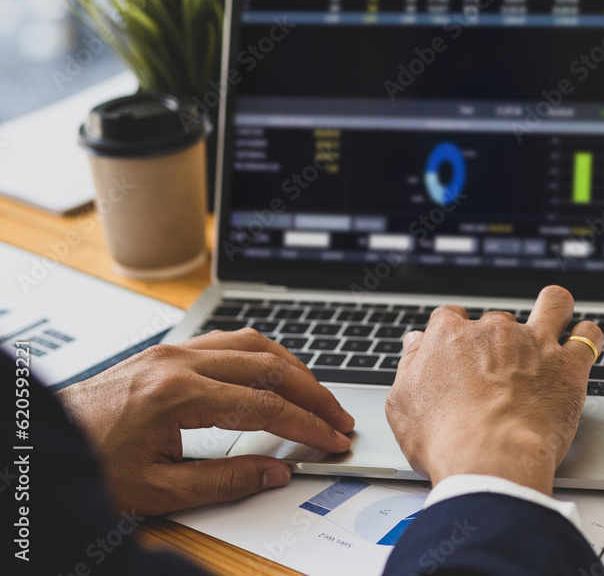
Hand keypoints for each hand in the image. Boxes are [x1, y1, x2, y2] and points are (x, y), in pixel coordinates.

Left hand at [56, 328, 354, 514]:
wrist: (37, 443)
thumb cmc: (86, 465)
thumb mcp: (154, 491)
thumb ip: (223, 481)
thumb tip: (275, 472)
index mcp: (176, 396)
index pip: (264, 406)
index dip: (306, 425)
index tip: (331, 440)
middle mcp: (178, 362)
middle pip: (269, 366)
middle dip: (312, 394)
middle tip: (338, 419)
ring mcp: (172, 350)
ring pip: (253, 343)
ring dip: (293, 368)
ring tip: (317, 395)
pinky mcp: (166, 350)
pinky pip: (229, 339)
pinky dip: (263, 353)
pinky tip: (275, 369)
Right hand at [385, 285, 601, 495]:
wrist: (489, 461)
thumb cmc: (444, 440)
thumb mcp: (402, 405)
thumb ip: (411, 366)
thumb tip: (416, 344)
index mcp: (450, 336)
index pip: (451, 318)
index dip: (456, 334)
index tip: (460, 351)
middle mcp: (493, 331)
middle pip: (498, 320)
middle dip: (500, 340)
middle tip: (500, 369)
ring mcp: (534, 344)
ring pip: (552, 305)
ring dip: (553, 309)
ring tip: (554, 319)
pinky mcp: (568, 365)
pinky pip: (587, 335)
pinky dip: (587, 336)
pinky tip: (582, 342)